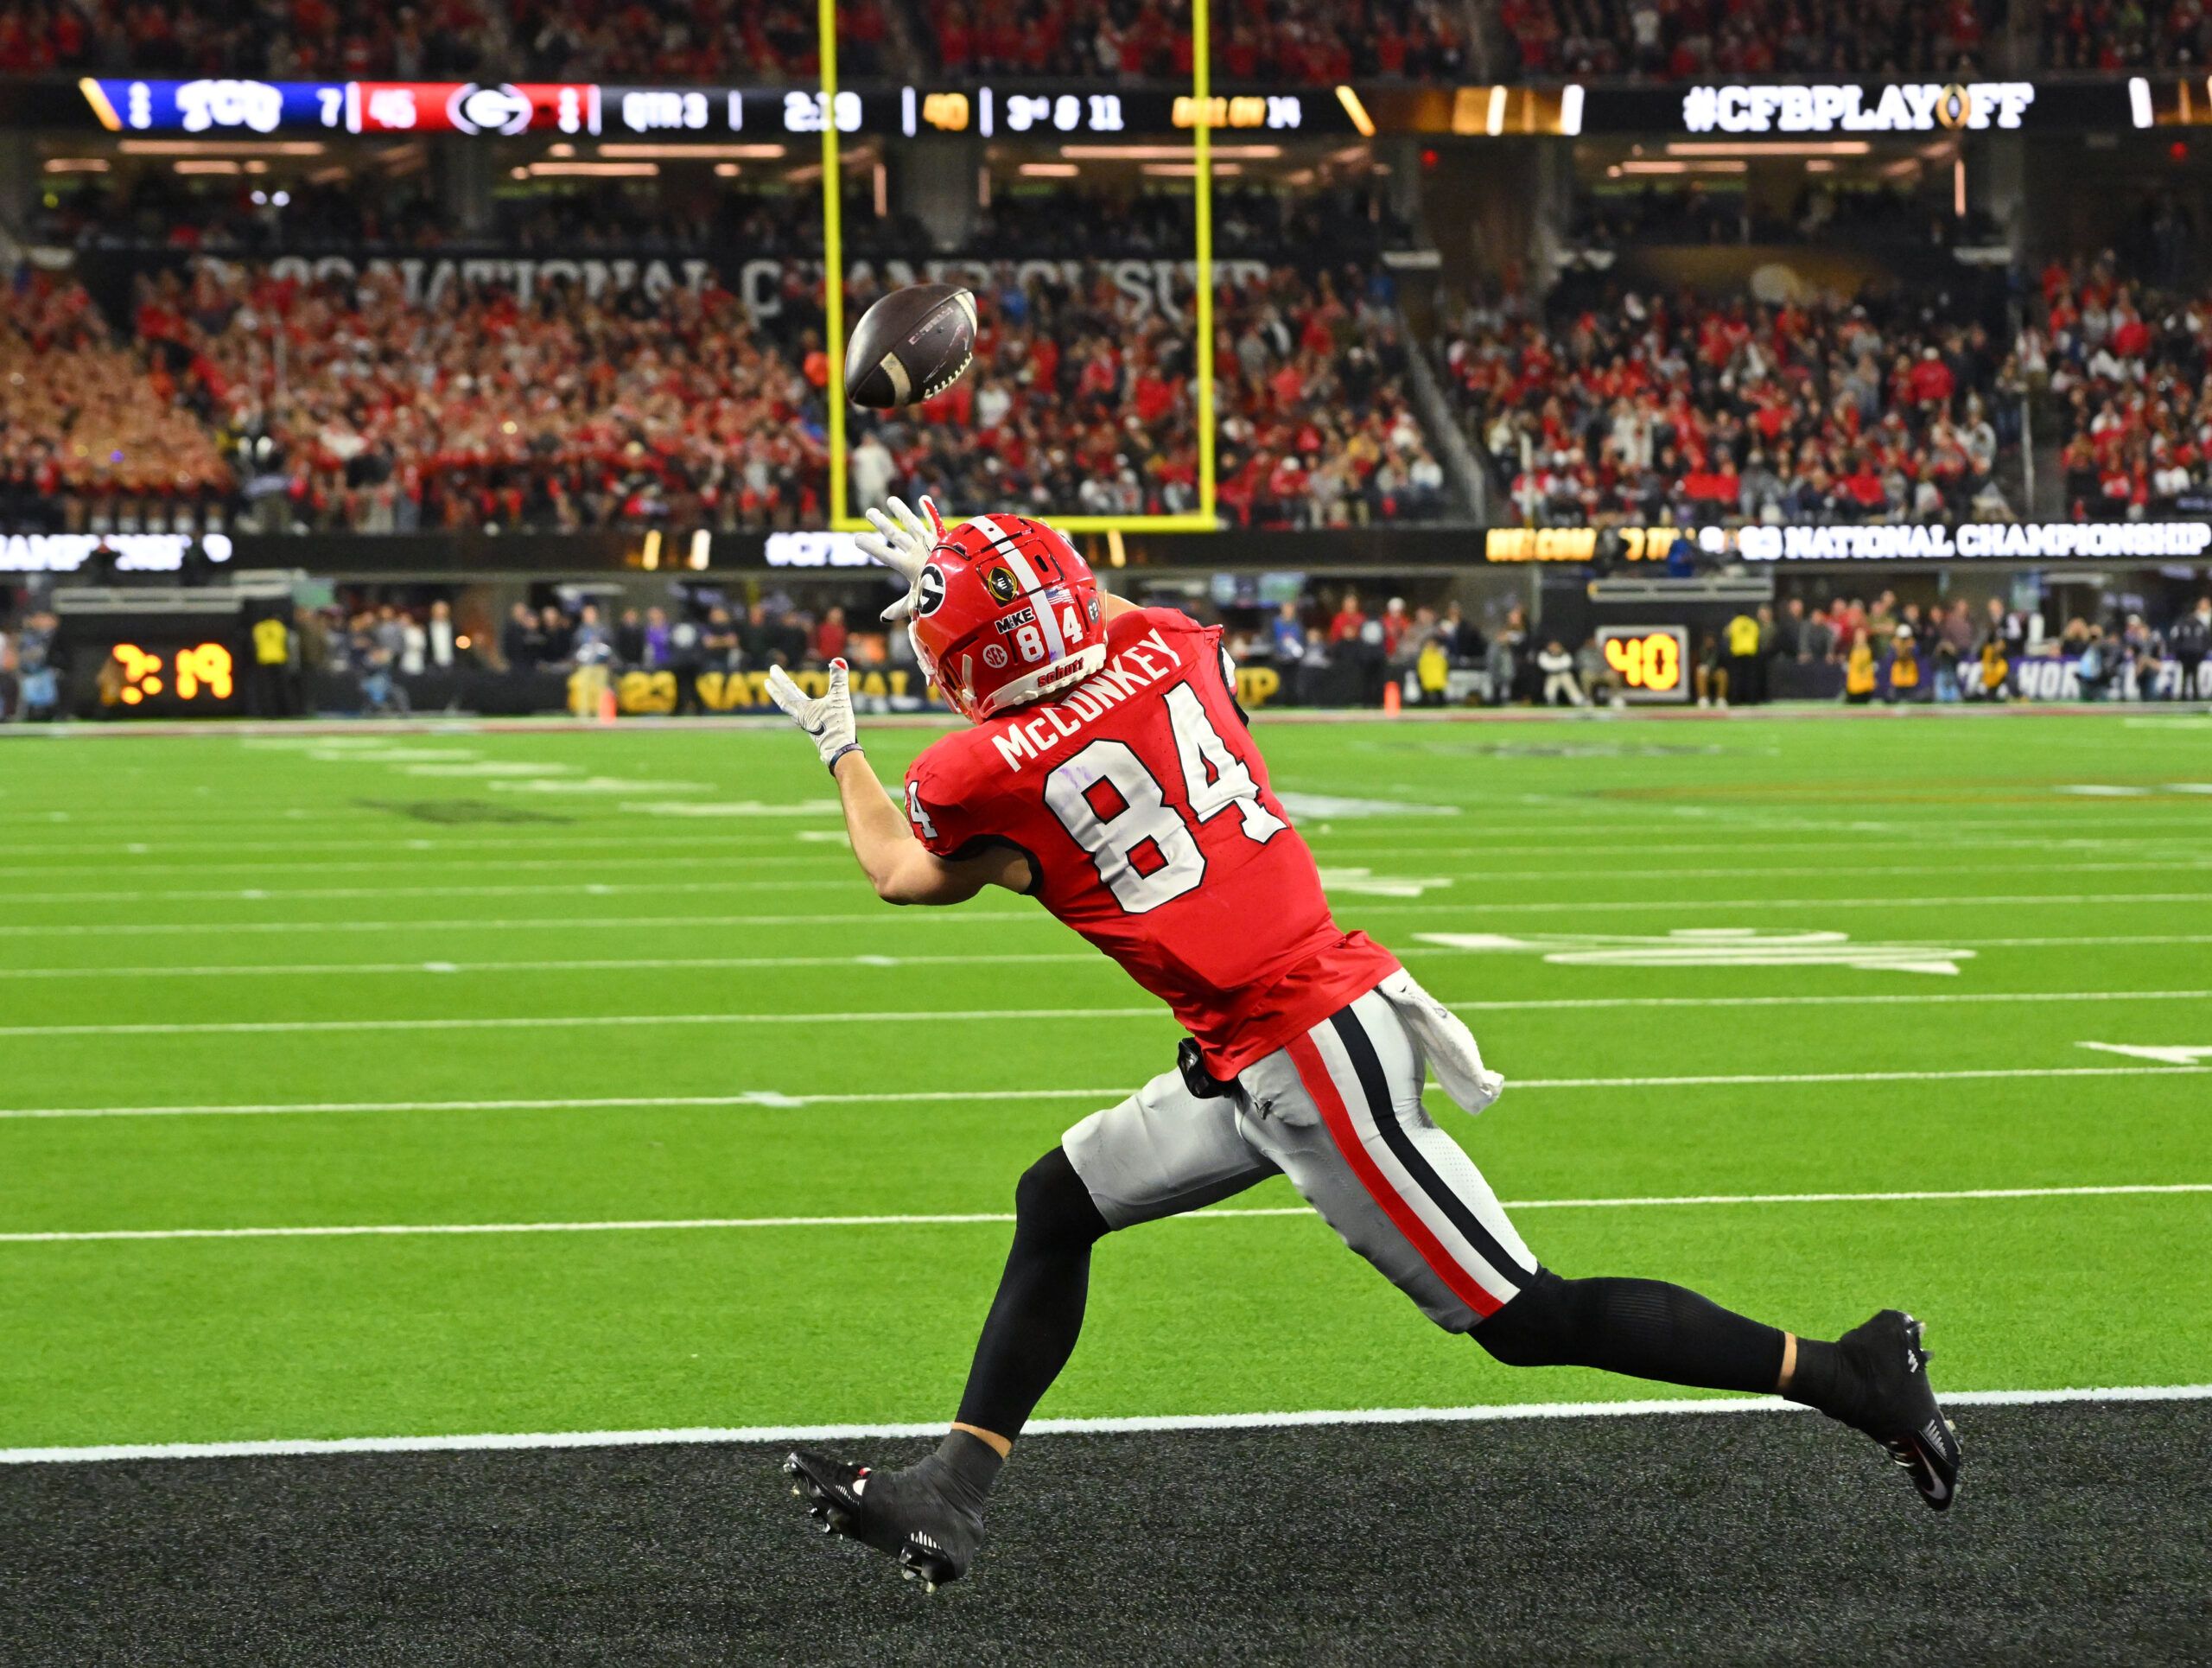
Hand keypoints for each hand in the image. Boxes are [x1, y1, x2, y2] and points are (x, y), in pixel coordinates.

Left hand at [765, 659, 859, 770]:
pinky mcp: (815, 731)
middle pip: (785, 701)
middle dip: (777, 689)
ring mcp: (808, 725)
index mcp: (803, 709)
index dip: (779, 679)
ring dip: (786, 700)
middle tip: (767, 681)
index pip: (787, 691)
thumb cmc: (837, 726)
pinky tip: (805, 711)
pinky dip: (800, 709)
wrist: (840, 752)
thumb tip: (837, 661)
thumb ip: (839, 680)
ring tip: (785, 695)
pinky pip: (803, 716)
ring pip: (792, 710)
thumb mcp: (839, 700)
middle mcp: (801, 717)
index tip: (771, 670)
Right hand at [856, 495, 947, 621]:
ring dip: (901, 511)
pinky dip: (930, 510)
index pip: (885, 555)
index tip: (856, 538)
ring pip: (912, 523)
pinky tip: (924, 498)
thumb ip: (900, 607)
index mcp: (909, 566)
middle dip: (882, 523)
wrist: (965, 581)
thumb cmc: (942, 595)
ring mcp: (930, 542)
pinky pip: (936, 522)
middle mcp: (917, 551)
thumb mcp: (918, 602)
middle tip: (869, 511)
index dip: (871, 546)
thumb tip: (883, 618)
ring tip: (891, 500)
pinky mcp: (943, 538)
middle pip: (896, 535)